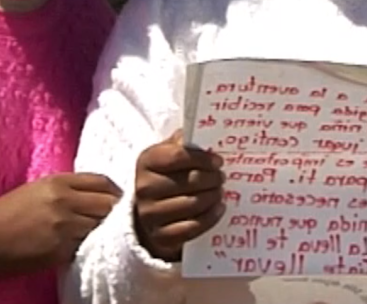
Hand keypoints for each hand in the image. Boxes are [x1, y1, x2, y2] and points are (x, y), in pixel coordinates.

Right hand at [0, 173, 120, 279]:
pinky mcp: (60, 248)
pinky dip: (91, 247)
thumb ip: (64, 190)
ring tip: (104, 237)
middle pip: (108, 203)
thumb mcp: (35, 191)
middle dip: (116, 212)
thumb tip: (92, 196)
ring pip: (102, 226)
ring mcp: (63, 224)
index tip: (118, 201)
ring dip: (106, 232)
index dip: (114, 192)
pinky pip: (87, 245)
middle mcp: (64, 199)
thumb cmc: (4, 215)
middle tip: (117, 222)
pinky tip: (87, 249)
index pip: (101, 181)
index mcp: (57, 182)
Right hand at [134, 131, 225, 260]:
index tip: (218, 161)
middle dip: (212, 179)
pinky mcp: (160, 236)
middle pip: (189, 181)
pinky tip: (218, 208)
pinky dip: (210, 217)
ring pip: (193, 204)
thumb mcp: (168, 154)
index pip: (179, 156)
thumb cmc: (166, 176)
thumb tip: (202, 131)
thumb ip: (182, 142)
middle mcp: (144, 187)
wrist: (149, 213)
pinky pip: (193, 227)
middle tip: (222, 178)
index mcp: (146, 161)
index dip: (203, 158)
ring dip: (213, 197)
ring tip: (220, 192)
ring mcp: (150, 214)